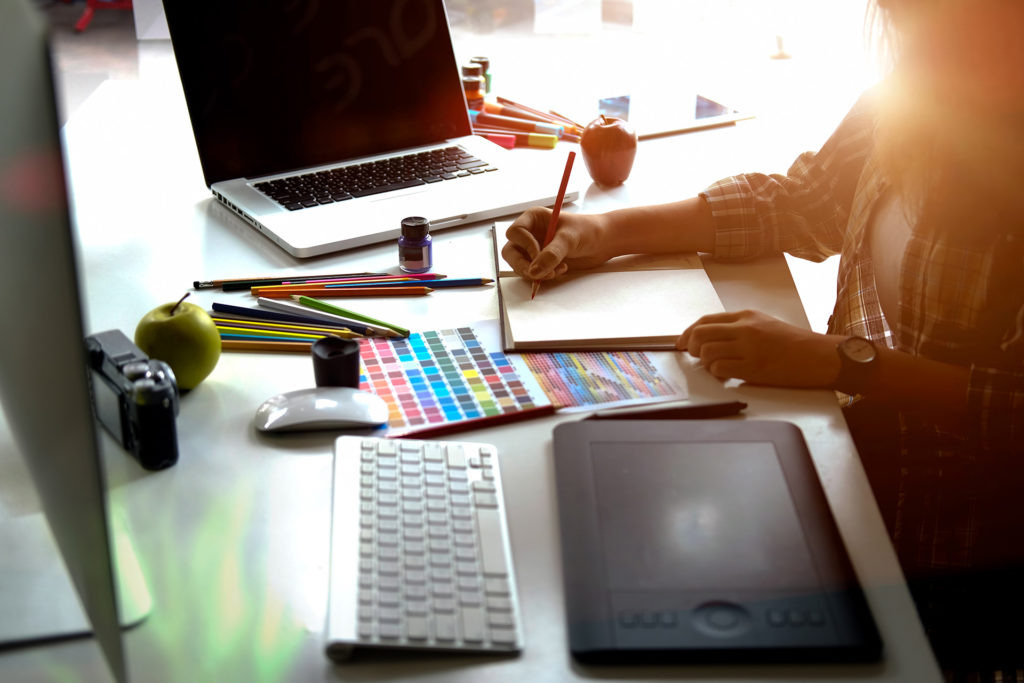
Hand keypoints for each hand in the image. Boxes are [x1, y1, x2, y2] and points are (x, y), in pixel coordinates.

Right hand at [501, 207, 615, 280]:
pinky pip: (532, 273)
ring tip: (556, 271)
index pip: (514, 233)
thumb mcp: (569, 239)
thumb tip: (534, 271)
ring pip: (519, 265)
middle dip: (523, 265)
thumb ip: (551, 254)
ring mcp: (534, 249)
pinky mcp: (541, 262)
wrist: (602, 243)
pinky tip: (561, 270)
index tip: (539, 255)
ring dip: (535, 273)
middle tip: (538, 274)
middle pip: (511, 252)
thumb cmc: (587, 231)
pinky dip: (543, 276)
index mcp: (533, 219)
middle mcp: (530, 234)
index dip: (525, 245)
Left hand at [676, 310, 842, 387]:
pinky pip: (719, 369)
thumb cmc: (794, 343)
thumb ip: (737, 328)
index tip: (681, 343)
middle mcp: (745, 329)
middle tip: (696, 357)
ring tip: (717, 368)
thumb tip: (709, 338)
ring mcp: (749, 348)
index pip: (705, 321)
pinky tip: (726, 375)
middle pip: (700, 334)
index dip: (688, 333)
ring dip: (705, 363)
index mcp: (746, 316)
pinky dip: (717, 374)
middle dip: (691, 347)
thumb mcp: (763, 324)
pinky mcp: (753, 367)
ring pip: (706, 352)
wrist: (819, 356)